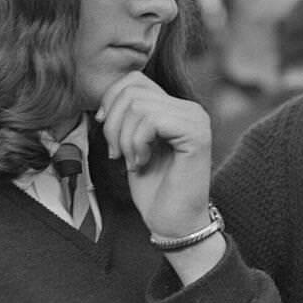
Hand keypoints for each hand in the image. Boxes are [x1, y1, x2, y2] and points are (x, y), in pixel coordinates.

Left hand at [96, 71, 211, 239]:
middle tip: (118, 154)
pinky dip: (136, 143)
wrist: (173, 223)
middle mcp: (190, 108)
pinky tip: (142, 163)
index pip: (134, 80)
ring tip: (132, 161)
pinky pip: (152, 120)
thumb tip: (106, 98)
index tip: (108, 134)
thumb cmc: (153, 189)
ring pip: (138, 105)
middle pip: (132, 90)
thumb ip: (128, 116)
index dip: (111, 102)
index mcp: (176, 107)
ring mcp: (196, 119)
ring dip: (124, 138)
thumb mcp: (133, 144)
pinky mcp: (196, 134)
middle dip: (113, 123)